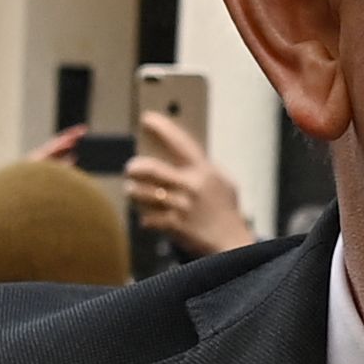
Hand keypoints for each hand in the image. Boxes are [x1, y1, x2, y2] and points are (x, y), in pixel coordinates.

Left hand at [124, 110, 257, 251]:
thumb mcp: (223, 182)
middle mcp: (191, 186)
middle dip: (135, 167)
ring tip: (133, 191)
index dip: (162, 128)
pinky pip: (148, 218)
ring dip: (134, 192)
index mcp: (203, 171)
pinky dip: (145, 218)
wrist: (232, 243)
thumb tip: (183, 155)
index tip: (147, 119)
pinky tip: (147, 218)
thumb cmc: (226, 211)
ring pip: (143, 194)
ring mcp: (181, 207)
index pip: (180, 143)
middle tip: (131, 168)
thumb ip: (203, 168)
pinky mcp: (174, 226)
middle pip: (151, 169)